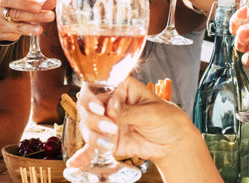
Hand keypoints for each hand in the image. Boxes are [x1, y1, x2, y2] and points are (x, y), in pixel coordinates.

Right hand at [0, 0, 55, 41]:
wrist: (2, 21)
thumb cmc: (15, 2)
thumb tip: (53, 0)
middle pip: (7, 1)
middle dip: (24, 4)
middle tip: (39, 7)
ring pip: (15, 15)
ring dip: (33, 17)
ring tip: (49, 17)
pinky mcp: (3, 28)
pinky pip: (17, 28)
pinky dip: (29, 29)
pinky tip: (39, 29)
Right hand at [68, 78, 201, 169]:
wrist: (173, 143)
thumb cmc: (167, 119)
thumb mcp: (153, 113)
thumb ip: (131, 111)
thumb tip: (112, 107)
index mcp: (121, 88)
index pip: (98, 85)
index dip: (93, 95)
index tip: (100, 108)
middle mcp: (109, 103)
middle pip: (87, 107)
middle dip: (94, 119)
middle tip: (110, 128)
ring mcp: (106, 122)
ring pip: (87, 126)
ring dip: (93, 136)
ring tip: (108, 144)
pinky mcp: (106, 140)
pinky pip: (91, 147)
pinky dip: (83, 154)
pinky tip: (75, 162)